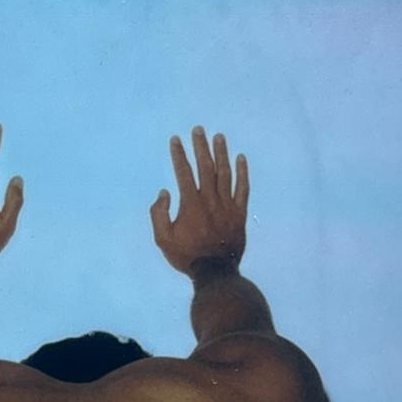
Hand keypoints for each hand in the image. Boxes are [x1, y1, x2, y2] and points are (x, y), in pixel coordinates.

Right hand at [150, 128, 249, 275]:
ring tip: (218, 137)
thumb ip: (158, 214)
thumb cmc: (186, 256)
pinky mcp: (240, 213)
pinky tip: (241, 158)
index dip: (179, 154)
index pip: (183, 172)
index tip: (175, 139)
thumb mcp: (162, 239)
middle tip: (198, 129)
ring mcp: (227, 205)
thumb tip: (164, 192)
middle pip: (206, 166)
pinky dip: (242, 172)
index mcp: (190, 204)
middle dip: (200, 146)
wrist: (215, 272)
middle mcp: (210, 200)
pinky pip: (243, 188)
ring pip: (225, 173)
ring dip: (221, 153)